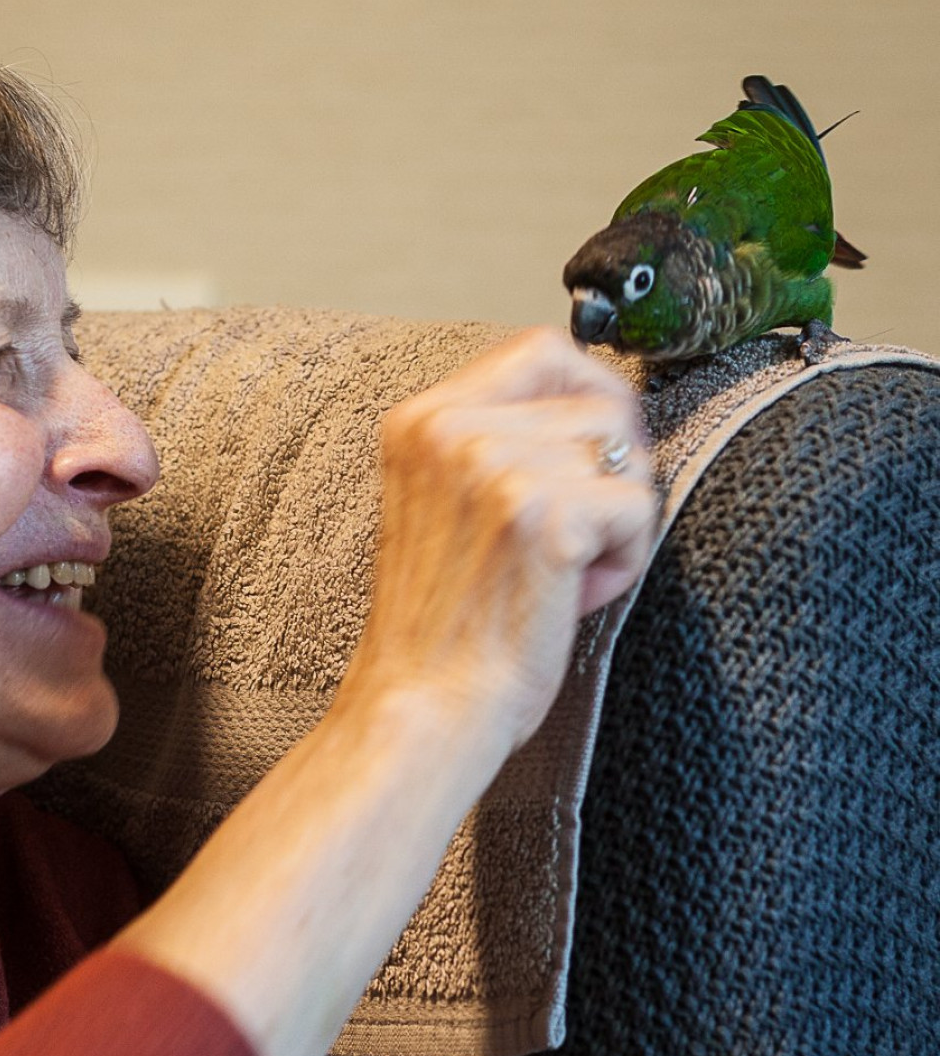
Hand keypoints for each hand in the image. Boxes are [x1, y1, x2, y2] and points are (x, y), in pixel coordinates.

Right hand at [340, 328, 655, 753]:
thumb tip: (596, 401)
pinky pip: (637, 508)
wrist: (422, 706)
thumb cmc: (440, 624)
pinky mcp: (544, 513)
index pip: (539, 349)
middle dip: (609, 467)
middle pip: (597, 399)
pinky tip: (569, 596)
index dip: (588, 390)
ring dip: (613, 519)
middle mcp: (451, 430)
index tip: (593, 447)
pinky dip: (622, 561)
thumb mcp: (437, 504)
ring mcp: (495, 466)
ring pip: (624, 455)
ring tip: (559, 574)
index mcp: (418, 422)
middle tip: (577, 533)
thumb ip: (488, 443)